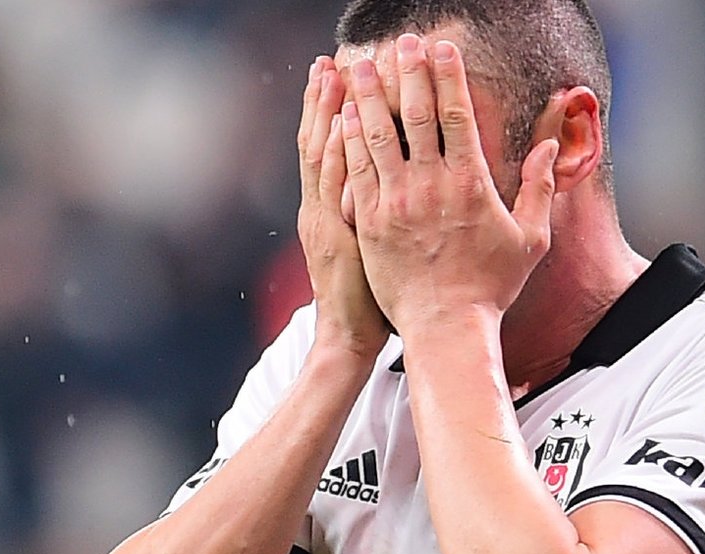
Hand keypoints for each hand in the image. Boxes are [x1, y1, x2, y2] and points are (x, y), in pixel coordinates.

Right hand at [296, 56, 388, 356]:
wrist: (347, 341)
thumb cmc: (364, 301)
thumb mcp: (359, 253)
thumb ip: (365, 216)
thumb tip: (385, 185)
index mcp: (325, 212)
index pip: (324, 151)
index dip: (326, 113)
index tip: (332, 76)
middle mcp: (319, 209)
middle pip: (319, 143)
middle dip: (323, 101)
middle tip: (330, 60)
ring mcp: (326, 220)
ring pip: (324, 157)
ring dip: (328, 112)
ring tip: (335, 72)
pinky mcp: (340, 235)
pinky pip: (340, 186)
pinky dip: (340, 152)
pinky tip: (346, 121)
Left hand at [341, 36, 559, 333]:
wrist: (447, 327)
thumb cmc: (491, 287)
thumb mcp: (531, 239)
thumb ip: (541, 188)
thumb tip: (551, 146)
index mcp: (471, 184)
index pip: (458, 115)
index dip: (448, 77)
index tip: (441, 49)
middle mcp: (431, 185)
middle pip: (416, 115)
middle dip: (409, 72)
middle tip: (403, 42)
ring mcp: (397, 202)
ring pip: (379, 136)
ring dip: (371, 96)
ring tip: (363, 65)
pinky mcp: (371, 220)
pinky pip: (357, 170)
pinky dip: (350, 139)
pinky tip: (345, 115)